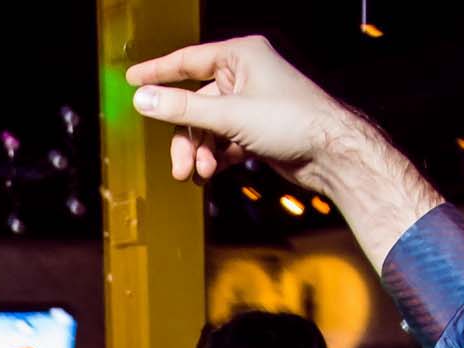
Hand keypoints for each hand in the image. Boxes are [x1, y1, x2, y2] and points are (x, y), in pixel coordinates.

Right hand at [128, 36, 441, 271]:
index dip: (158, 72)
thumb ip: (182, 109)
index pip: (188, 60)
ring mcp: (252, 104)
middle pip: (195, 103)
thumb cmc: (291, 121)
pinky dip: (216, 157)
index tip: (131, 82)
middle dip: (185, 136)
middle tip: (179, 165)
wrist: (332, 155)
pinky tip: (214, 174)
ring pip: (208, 127)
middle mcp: (245, 76)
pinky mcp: (258, 130)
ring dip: (200, 152)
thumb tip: (142, 100)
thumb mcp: (229, 115)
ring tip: (200, 174)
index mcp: (240, 56)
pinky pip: (224, 141)